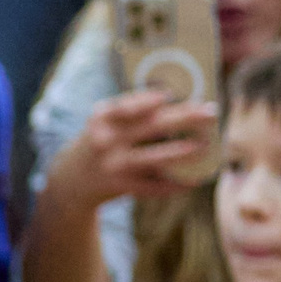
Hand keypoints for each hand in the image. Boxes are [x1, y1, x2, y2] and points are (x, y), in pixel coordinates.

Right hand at [44, 89, 216, 204]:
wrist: (71, 179)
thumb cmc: (100, 142)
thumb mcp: (104, 122)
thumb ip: (131, 110)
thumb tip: (177, 100)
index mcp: (101, 118)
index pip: (127, 106)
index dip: (149, 100)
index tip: (171, 94)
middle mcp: (105, 141)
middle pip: (150, 126)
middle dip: (184, 118)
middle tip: (209, 112)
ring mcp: (113, 165)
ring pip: (154, 158)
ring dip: (182, 152)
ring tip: (204, 146)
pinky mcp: (121, 187)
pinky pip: (153, 186)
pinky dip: (174, 184)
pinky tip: (193, 180)